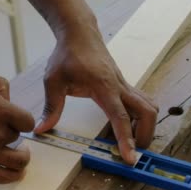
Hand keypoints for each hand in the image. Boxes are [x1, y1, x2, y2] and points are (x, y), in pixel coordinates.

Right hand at [0, 66, 34, 183]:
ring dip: (21, 158)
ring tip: (20, 155)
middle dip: (12, 133)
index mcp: (0, 110)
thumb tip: (9, 99)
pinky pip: (1, 177)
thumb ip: (0, 83)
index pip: (27, 122)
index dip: (23, 120)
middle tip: (2, 130)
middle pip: (17, 138)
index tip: (17, 120)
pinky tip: (16, 172)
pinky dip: (12, 176)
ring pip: (16, 162)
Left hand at [34, 20, 158, 163]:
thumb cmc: (66, 54)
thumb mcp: (53, 81)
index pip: (120, 116)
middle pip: (147, 112)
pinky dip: (140, 117)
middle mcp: (119, 86)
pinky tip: (126, 126)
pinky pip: (140, 102)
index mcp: (103, 86)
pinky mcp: (123, 84)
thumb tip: (41, 129)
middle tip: (131, 153)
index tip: (130, 157)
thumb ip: (50, 107)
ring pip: (148, 107)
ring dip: (145, 126)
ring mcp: (124, 84)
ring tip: (129, 142)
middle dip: (144, 136)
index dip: (126, 139)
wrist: (79, 32)